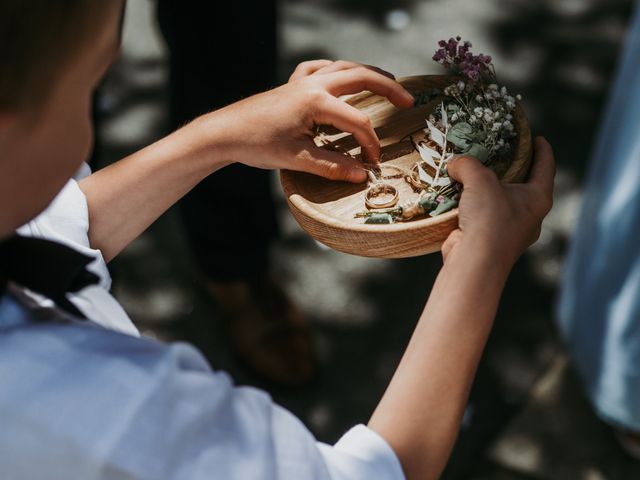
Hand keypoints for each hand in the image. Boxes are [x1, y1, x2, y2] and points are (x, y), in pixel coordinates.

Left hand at [206, 60, 413, 182]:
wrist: (224, 132)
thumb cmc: (257, 145)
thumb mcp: (297, 159)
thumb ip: (332, 166)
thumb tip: (361, 175)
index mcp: (316, 101)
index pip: (357, 121)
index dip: (370, 143)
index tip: (374, 163)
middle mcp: (313, 84)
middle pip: (360, 77)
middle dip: (388, 88)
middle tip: (408, 101)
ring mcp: (301, 81)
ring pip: (343, 67)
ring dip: (368, 73)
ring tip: (388, 82)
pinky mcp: (291, 84)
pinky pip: (319, 68)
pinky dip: (335, 69)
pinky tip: (340, 75)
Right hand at [442, 136, 554, 266]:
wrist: (474, 260)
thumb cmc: (489, 217)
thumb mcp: (480, 180)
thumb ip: (468, 165)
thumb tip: (455, 163)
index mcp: (539, 199)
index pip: (546, 168)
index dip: (543, 150)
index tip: (539, 139)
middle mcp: (529, 217)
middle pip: (524, 187)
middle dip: (513, 171)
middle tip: (501, 155)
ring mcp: (510, 232)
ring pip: (501, 204)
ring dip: (488, 191)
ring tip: (473, 175)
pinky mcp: (489, 242)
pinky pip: (482, 218)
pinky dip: (472, 207)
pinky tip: (459, 198)